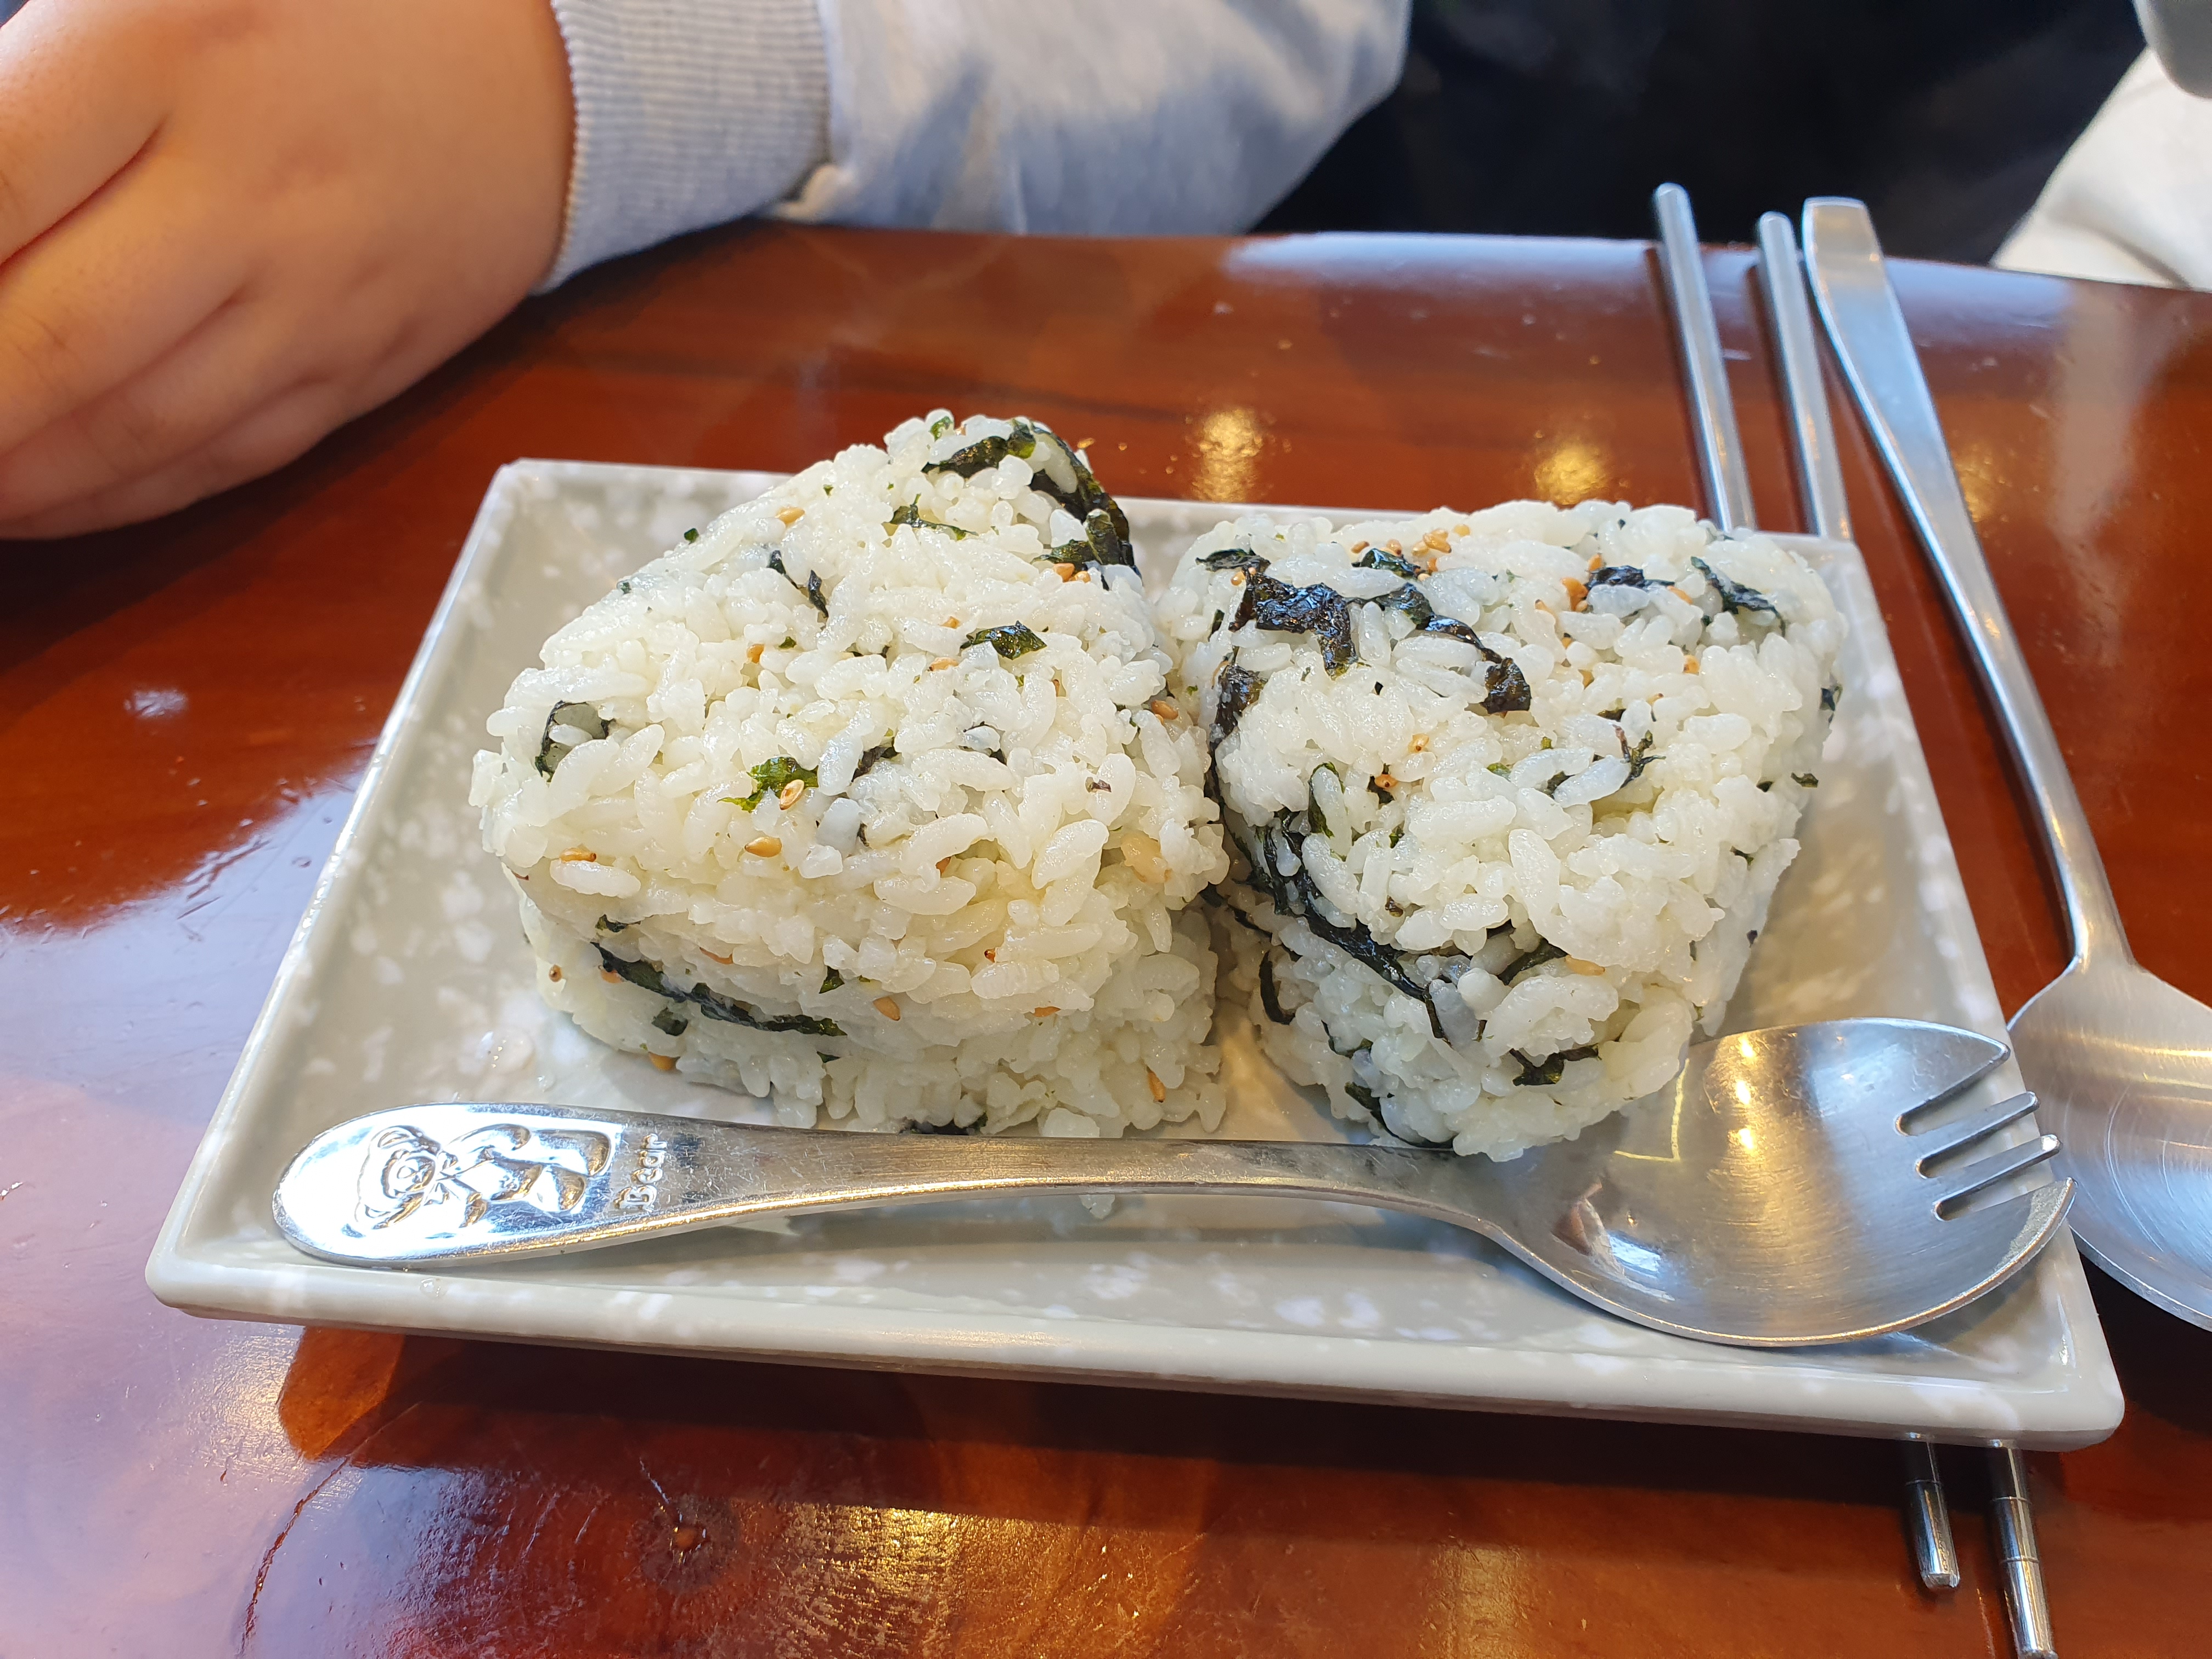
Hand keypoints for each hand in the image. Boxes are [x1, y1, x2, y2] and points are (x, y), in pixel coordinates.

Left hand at [0, 0, 572, 537]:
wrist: (529, 73)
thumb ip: (25, 86)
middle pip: (57, 340)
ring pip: (141, 424)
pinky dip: (116, 495)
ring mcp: (318, 294)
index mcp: (171, 48)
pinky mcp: (364, 365)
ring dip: (13, 476)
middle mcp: (251, 189)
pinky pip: (227, 457)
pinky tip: (37, 500)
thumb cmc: (311, 5)